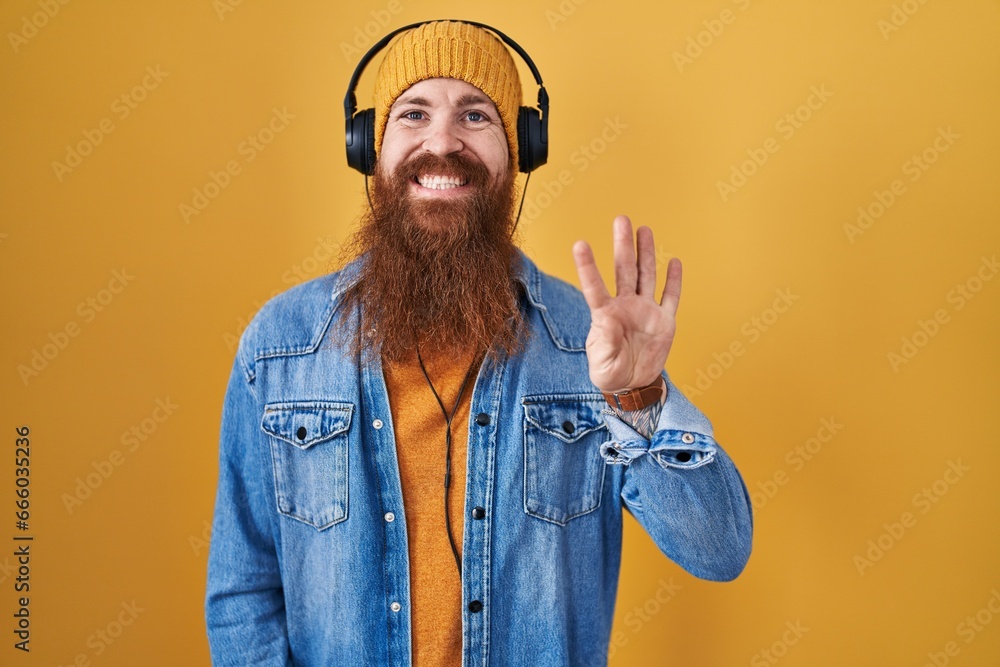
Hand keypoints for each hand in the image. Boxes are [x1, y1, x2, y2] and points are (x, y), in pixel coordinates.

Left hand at [572, 215, 681, 392]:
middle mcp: (626, 307)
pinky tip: (673, 262)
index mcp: (606, 315)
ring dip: (645, 252)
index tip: (580, 244)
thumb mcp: (602, 364)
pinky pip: (670, 298)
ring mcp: (646, 311)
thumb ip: (603, 343)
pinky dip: (673, 281)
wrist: (632, 384)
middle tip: (621, 219)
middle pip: (625, 270)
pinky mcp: (664, 321)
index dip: (588, 267)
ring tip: (643, 229)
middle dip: (623, 245)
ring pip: (647, 276)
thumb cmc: (609, 372)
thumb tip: (604, 321)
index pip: (594, 286)